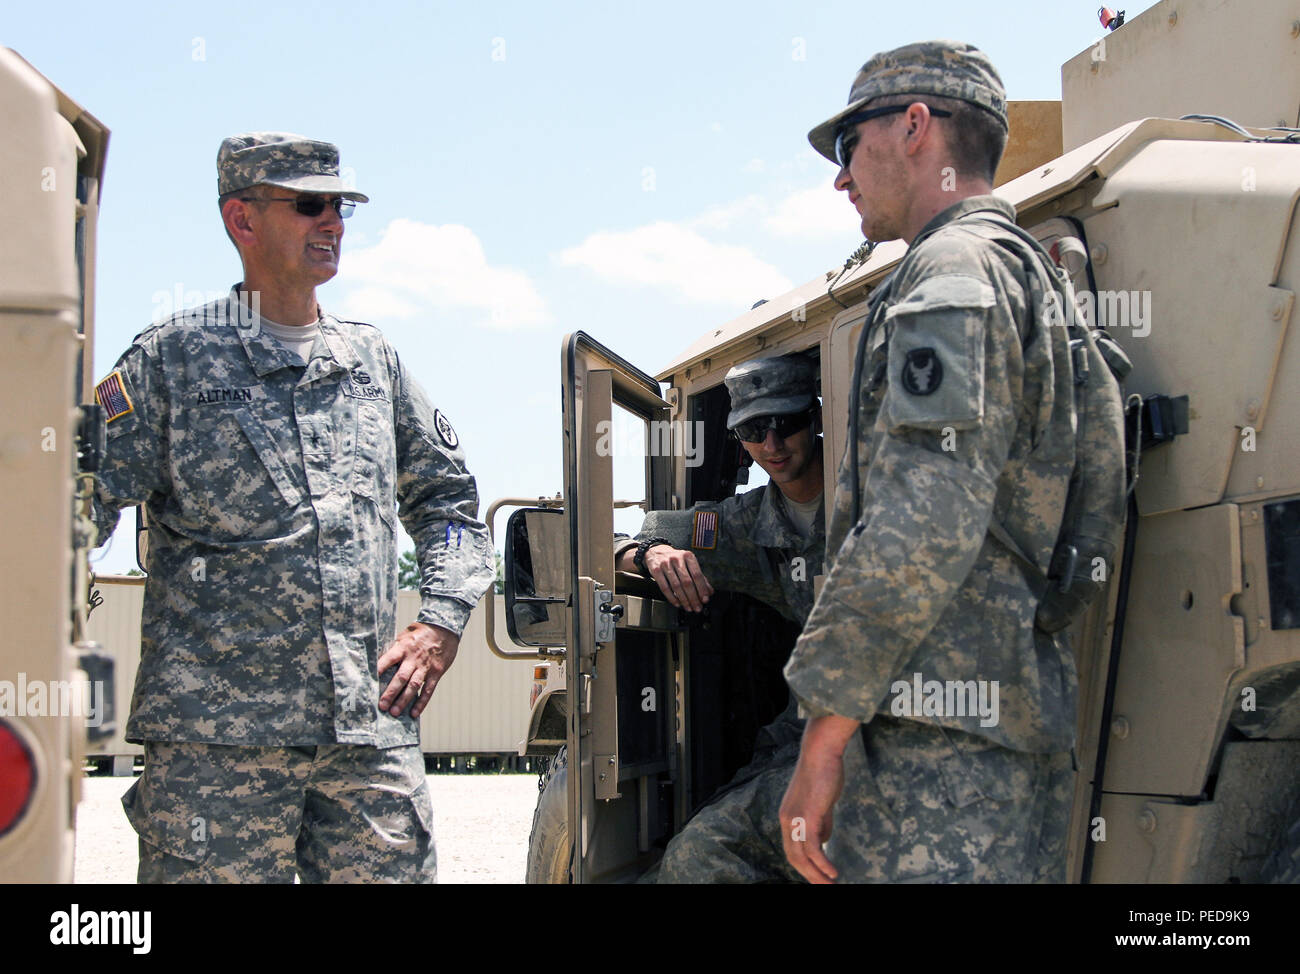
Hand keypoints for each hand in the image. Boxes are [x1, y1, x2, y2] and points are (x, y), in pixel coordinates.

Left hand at [377, 622, 459, 718]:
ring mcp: (426, 666)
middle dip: (390, 693)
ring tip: (394, 712)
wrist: (444, 628)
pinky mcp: (436, 672)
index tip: (368, 682)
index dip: (378, 671)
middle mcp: (413, 659)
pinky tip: (414, 713)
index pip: (387, 660)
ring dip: (404, 700)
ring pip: (414, 686)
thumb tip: (377, 661)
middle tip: (382, 706)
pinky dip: (422, 702)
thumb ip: (393, 649)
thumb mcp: (404, 636)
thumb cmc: (421, 632)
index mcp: (403, 648)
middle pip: (400, 677)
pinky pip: (428, 689)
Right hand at [643, 545, 713, 612]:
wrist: (656, 552)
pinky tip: (677, 603)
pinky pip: (665, 587)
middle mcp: (677, 559)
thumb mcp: (689, 564)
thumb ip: (700, 577)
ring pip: (676, 586)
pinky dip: (672, 598)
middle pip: (687, 582)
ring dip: (684, 600)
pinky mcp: (656, 570)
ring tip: (688, 607)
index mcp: (688, 556)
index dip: (702, 589)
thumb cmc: (676, 560)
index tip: (705, 599)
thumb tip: (709, 592)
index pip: (697, 575)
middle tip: (697, 607)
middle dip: (693, 597)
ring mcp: (666, 564)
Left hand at [779, 714, 859, 883]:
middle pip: (794, 858)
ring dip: (817, 875)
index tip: (818, 877)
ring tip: (831, 885)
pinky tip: (833, 873)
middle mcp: (786, 820)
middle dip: (810, 876)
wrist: (820, 753)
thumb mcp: (820, 803)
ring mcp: (795, 819)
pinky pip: (814, 849)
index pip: (792, 849)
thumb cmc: (823, 773)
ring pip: (803, 857)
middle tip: (824, 887)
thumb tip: (824, 842)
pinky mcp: (807, 817)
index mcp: (787, 817)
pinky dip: (823, 864)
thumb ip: (821, 822)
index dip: (804, 866)